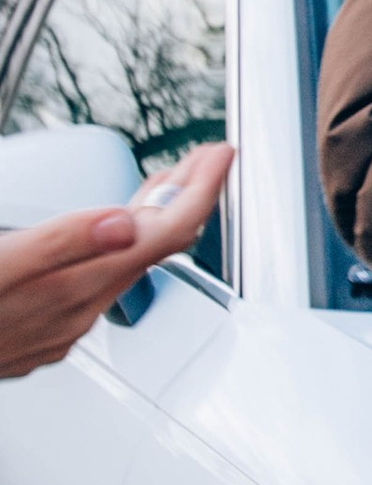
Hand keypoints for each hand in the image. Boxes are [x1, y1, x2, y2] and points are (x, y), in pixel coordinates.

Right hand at [0, 143, 235, 377]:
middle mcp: (76, 311)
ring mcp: (58, 325)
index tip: (221, 152)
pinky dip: (116, 249)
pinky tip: (108, 235)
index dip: (200, 189)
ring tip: (168, 184)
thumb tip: (123, 222)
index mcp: (73, 286)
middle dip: (185, 196)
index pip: (164, 233)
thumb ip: (62, 243)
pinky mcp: (37, 331)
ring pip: (125, 267)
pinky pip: (96, 285)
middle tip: (203, 157)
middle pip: (155, 248)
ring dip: (152, 221)